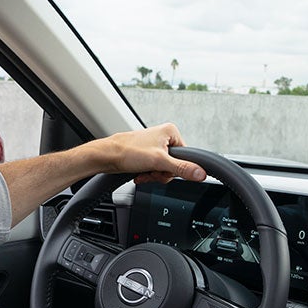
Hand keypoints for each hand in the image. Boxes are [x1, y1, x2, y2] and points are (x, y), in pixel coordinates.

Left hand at [85, 123, 206, 184]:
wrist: (106, 156)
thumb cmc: (127, 152)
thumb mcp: (159, 162)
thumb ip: (182, 168)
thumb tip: (201, 173)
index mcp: (171, 132)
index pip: (186, 156)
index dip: (175, 168)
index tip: (163, 170)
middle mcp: (163, 136)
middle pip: (174, 164)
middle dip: (161, 173)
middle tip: (151, 172)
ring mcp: (154, 145)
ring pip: (163, 168)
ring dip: (153, 175)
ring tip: (143, 173)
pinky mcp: (146, 153)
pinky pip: (154, 168)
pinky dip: (147, 174)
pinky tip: (139, 174)